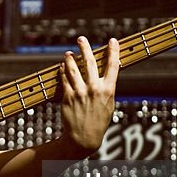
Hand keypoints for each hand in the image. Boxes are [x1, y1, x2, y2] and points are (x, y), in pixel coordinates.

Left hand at [58, 37, 119, 156]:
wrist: (84, 138)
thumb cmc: (98, 121)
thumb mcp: (109, 105)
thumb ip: (106, 88)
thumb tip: (104, 74)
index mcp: (108, 90)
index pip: (113, 66)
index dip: (113, 51)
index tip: (113, 41)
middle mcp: (94, 89)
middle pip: (90, 62)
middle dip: (85, 48)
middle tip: (80, 39)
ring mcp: (80, 92)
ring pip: (73, 69)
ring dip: (70, 58)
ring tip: (68, 53)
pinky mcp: (68, 97)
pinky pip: (64, 79)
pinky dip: (63, 71)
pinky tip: (62, 66)